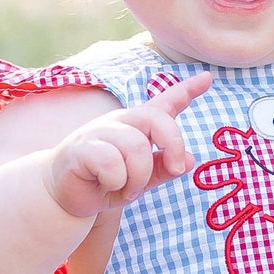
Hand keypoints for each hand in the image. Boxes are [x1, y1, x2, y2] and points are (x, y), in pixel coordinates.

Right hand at [42, 72, 211, 218]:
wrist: (64, 196)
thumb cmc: (104, 183)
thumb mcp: (141, 180)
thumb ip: (163, 169)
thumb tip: (191, 160)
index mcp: (137, 126)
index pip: (164, 104)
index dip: (186, 90)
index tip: (208, 78)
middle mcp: (120, 122)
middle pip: (157, 121)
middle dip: (173, 146)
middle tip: (174, 170)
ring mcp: (99, 131)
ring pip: (137, 148)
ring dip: (138, 178)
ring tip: (127, 189)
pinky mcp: (81, 147)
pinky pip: (112, 164)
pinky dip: (117, 182)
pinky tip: (106, 185)